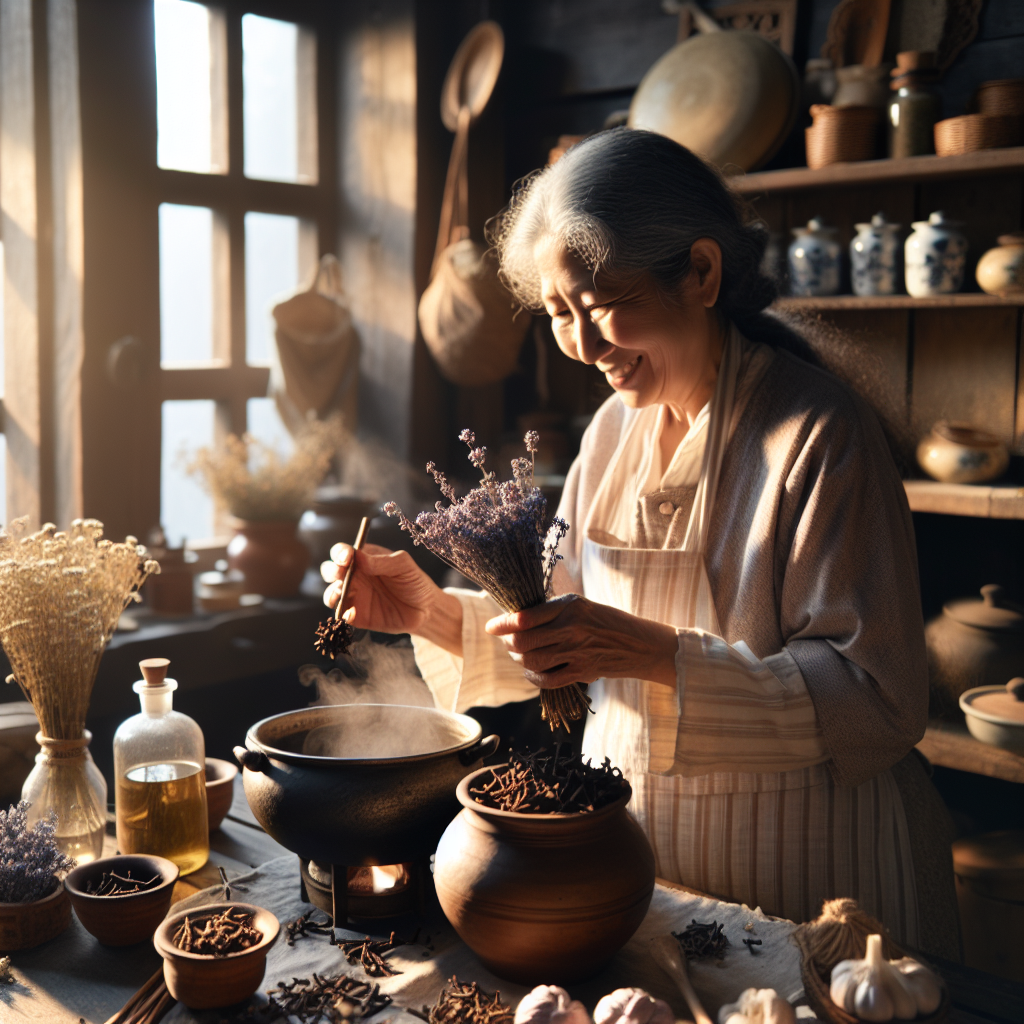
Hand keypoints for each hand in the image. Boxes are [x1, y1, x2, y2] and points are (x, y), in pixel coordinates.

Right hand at [321, 543, 461, 651]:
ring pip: (331, 593)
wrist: (425, 610)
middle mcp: (355, 576)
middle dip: (332, 571)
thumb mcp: (403, 565)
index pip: (343, 552)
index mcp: (364, 559)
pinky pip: (342, 615)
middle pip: (331, 571)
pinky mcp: (356, 616)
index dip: (340, 553)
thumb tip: (358, 556)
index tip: (346, 557)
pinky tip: (352, 614)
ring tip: (340, 595)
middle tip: (340, 574)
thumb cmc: (414, 581)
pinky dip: (342, 614)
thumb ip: (381, 561)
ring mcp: (354, 596)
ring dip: (331, 593)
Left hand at [484, 593, 678, 689]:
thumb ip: (552, 611)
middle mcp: (571, 628)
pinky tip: (532, 671)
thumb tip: (516, 619)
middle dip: (508, 643)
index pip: (525, 617)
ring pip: (531, 661)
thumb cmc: (606, 621)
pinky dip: (533, 677)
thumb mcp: (581, 605)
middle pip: (523, 641)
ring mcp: (576, 652)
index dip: (502, 623)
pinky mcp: (582, 672)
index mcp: (570, 606)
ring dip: (519, 659)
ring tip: (519, 654)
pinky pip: (547, 679)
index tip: (493, 627)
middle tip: (506, 640)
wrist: (639, 644)